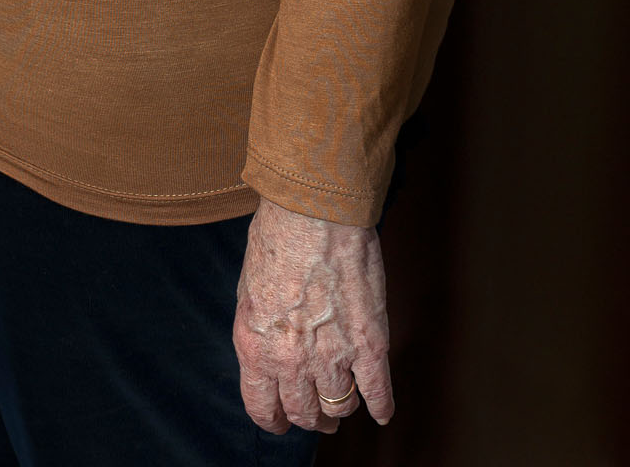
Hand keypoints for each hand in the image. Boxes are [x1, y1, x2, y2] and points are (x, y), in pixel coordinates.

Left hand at [232, 193, 394, 433]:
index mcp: (256, 348)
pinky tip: (381, 411)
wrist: (314, 210)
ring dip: (340, 408)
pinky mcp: (369, 344)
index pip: (263, 409)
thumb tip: (270, 355)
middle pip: (303, 413)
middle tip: (317, 416)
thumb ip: (259, 332)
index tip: (281, 420)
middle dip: (309, 419)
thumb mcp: (248, 291)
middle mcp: (292, 361)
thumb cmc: (277, 238)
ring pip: (338, 407)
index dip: (273, 420)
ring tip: (343, 402)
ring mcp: (333, 356)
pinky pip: (377, 391)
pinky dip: (380, 406)